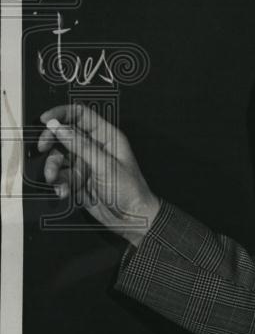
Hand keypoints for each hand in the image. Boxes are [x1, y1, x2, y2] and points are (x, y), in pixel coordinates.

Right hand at [38, 104, 160, 246]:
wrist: (132, 220)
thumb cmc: (129, 190)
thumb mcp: (104, 164)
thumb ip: (79, 145)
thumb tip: (58, 126)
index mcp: (107, 137)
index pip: (81, 115)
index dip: (62, 113)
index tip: (45, 120)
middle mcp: (94, 148)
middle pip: (65, 134)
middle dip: (51, 141)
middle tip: (42, 148)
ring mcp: (86, 164)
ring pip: (59, 158)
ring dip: (53, 168)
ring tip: (54, 179)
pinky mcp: (79, 181)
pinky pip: (60, 177)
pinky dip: (58, 184)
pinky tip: (64, 192)